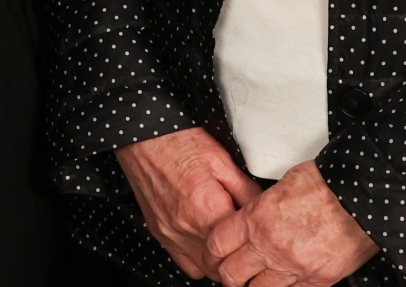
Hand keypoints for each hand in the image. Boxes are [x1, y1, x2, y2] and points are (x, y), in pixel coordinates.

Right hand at [116, 128, 257, 278]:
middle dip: (236, 254)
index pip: (241, 243)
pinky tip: (204, 240)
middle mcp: (186, 227)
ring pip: (205, 269)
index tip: (257, 230)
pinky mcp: (159, 233)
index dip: (253, 238)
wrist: (142, 136)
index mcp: (207, 209)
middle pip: (223, 263)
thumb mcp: (222, 160)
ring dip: (218, 260)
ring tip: (224, 240)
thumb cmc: (178, 143)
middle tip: (244, 238)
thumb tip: (263, 209)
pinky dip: (198, 259)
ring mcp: (170, 233)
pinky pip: (184, 263)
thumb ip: (246, 190)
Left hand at [206, 160, 377, 286]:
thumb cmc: (324, 184)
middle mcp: (270, 246)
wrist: (360, 197)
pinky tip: (285, 282)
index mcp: (256, 219)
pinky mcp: (317, 280)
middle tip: (233, 273)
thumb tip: (249, 220)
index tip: (215, 256)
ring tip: (258, 279)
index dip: (212, 253)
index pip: (217, 245)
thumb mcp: (279, 186)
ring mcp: (293, 267)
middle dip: (229, 275)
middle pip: (232, 275)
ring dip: (255, 285)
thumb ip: (259, 208)